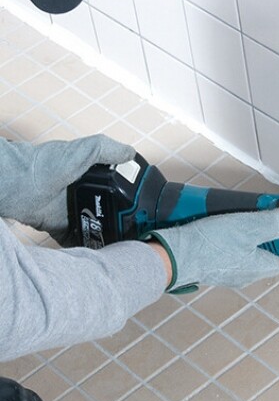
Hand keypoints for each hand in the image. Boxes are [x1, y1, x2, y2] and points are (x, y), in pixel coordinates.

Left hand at [0, 135, 133, 245]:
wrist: (13, 185)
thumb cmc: (43, 164)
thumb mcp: (80, 151)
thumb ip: (106, 149)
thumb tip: (131, 153)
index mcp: (91, 174)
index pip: (118, 184)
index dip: (132, 194)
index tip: (145, 205)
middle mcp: (84, 192)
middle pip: (111, 208)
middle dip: (123, 219)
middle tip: (137, 230)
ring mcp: (73, 210)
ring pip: (98, 225)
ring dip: (108, 234)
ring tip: (124, 244)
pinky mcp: (61, 226)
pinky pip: (79, 239)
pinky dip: (89, 246)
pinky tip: (101, 251)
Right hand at [147, 202, 278, 292]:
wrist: (169, 256)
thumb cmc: (209, 245)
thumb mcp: (251, 227)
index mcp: (261, 268)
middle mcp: (246, 272)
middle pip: (267, 247)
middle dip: (264, 227)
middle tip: (258, 210)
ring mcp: (228, 269)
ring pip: (245, 245)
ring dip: (244, 227)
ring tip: (237, 212)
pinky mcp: (211, 262)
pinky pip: (226, 246)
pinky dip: (226, 232)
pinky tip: (219, 220)